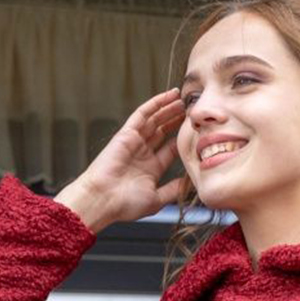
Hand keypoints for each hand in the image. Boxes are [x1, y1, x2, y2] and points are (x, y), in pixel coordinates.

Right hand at [65, 87, 187, 228]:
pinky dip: (155, 104)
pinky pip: (143, 114)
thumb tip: (190, 183)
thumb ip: (173, 190)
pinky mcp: (126, 133)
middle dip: (176, 121)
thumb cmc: (126, 204)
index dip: (181, 139)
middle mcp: (143, 153)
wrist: (103, 199)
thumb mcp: (157, 199)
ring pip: (155, 120)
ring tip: (183, 99)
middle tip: (191, 111)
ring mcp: (134, 142)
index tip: (195, 131)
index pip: (170, 149)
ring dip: (168, 109)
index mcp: (151, 169)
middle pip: (163, 131)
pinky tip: (168, 96)